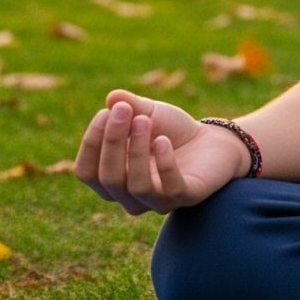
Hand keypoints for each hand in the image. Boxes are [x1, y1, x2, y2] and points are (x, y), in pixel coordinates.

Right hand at [74, 89, 249, 215]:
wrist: (212, 141)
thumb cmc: (171, 130)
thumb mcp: (149, 113)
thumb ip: (130, 106)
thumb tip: (112, 97)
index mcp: (113, 179)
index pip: (87, 172)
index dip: (91, 144)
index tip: (105, 112)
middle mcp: (131, 197)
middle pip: (109, 180)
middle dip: (112, 142)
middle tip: (123, 111)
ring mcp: (159, 201)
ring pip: (137, 187)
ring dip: (137, 151)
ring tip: (144, 120)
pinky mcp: (187, 197)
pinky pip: (171, 189)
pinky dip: (165, 165)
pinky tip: (164, 140)